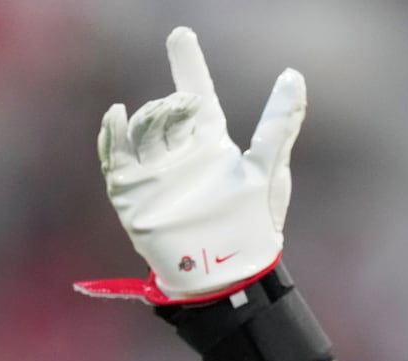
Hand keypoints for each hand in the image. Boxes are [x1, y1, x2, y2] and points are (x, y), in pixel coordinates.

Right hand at [76, 27, 306, 303]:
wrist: (227, 278)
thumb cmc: (255, 229)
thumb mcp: (270, 174)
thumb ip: (279, 125)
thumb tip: (294, 76)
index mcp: (212, 143)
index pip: (197, 94)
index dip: (189, 64)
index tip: (181, 34)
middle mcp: (181, 153)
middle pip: (167, 110)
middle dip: (174, 104)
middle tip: (190, 106)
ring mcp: (156, 172)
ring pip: (142, 128)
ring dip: (152, 117)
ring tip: (166, 122)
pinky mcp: (133, 193)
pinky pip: (114, 156)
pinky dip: (112, 134)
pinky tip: (118, 116)